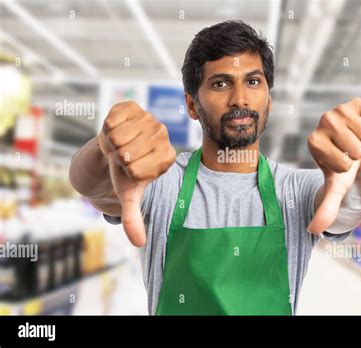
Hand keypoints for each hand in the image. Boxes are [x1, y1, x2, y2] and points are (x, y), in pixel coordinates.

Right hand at [98, 101, 175, 246]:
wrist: (113, 148)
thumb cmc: (124, 172)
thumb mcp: (128, 194)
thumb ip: (134, 217)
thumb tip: (139, 243)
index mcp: (167, 158)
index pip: (135, 170)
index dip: (125, 171)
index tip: (130, 168)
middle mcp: (163, 136)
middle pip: (125, 152)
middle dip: (116, 157)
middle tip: (122, 155)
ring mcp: (150, 119)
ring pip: (118, 136)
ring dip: (110, 143)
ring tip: (119, 144)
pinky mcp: (133, 107)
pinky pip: (112, 120)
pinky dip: (106, 128)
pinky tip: (115, 130)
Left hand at [307, 98, 360, 233]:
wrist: (352, 149)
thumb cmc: (341, 169)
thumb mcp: (335, 189)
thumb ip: (325, 208)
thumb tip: (312, 231)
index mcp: (313, 142)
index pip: (344, 163)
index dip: (348, 167)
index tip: (340, 163)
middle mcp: (322, 122)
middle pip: (357, 148)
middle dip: (359, 155)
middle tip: (350, 152)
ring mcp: (338, 109)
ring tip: (355, 141)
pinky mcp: (355, 102)